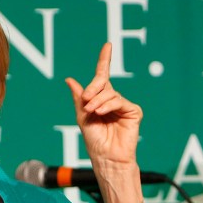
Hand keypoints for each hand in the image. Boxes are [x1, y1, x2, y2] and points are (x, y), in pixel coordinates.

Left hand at [64, 43, 142, 172]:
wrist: (106, 156)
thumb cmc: (94, 139)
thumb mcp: (81, 115)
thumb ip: (79, 97)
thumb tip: (69, 79)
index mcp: (100, 99)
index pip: (103, 76)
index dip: (105, 60)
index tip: (107, 45)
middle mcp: (113, 100)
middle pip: (102, 83)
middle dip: (92, 89)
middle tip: (86, 102)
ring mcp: (124, 105)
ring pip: (109, 92)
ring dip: (97, 101)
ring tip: (92, 112)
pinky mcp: (133, 111)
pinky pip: (118, 101)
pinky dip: (108, 105)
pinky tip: (101, 113)